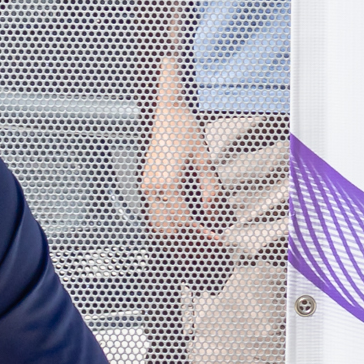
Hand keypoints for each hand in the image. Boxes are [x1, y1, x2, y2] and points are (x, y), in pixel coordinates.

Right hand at [142, 76, 225, 253]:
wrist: (167, 113)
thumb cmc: (186, 132)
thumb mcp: (204, 161)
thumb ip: (209, 192)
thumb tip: (213, 219)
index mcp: (168, 186)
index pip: (185, 222)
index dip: (202, 236)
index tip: (217, 241)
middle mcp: (152, 190)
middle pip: (168, 231)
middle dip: (188, 244)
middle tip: (208, 250)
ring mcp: (146, 188)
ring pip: (157, 226)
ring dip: (175, 240)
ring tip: (195, 247)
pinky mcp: (146, 185)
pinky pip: (154, 215)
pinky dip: (167, 228)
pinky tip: (181, 232)